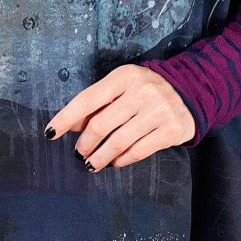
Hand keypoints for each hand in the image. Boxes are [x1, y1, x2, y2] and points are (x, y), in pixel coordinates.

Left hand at [45, 64, 195, 167]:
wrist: (190, 93)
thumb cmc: (145, 92)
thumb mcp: (121, 89)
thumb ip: (96, 104)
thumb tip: (69, 126)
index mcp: (125, 76)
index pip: (87, 100)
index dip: (65, 118)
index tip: (50, 133)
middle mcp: (142, 91)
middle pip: (101, 124)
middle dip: (85, 143)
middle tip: (79, 152)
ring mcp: (159, 110)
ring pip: (118, 142)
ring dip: (100, 157)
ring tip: (91, 163)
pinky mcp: (172, 130)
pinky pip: (138, 151)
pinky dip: (121, 160)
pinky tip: (114, 162)